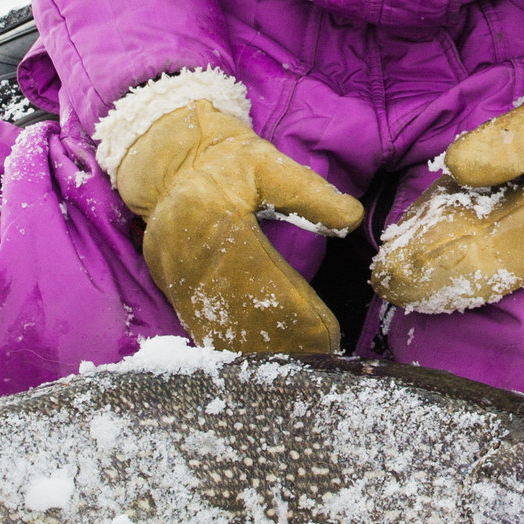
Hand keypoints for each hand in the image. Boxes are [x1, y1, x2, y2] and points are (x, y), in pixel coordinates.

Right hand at [113, 101, 360, 357]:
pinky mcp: (170, 287)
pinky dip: (235, 345)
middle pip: (239, 313)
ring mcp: (174, 275)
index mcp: (213, 218)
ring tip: (300, 360)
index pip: (260, 277)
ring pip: (219, 327)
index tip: (327, 332)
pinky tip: (264, 355)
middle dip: (283, 339)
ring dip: (260, 348)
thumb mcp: (269, 164)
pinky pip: (203, 326)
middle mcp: (188, 254)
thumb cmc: (226, 163)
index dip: (294, 310)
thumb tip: (352, 217)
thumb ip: (310, 193)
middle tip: (321, 355)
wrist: (170, 164)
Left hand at [369, 65, 523, 316]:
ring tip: (393, 285)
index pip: (483, 252)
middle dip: (427, 279)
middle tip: (382, 282)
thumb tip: (458, 164)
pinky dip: (458, 272)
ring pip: (484, 274)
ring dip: (438, 284)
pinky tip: (426, 274)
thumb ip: (509, 139)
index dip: (434, 263)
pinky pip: (493, 265)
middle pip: (479, 272)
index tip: (392, 267)